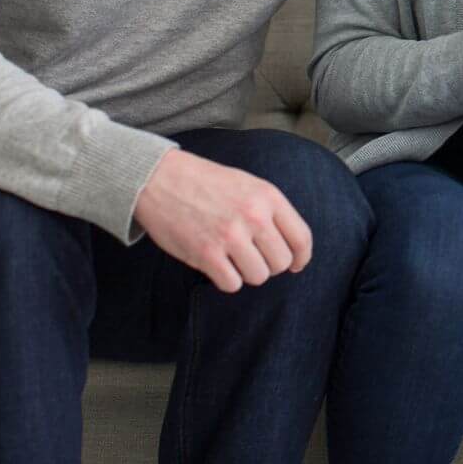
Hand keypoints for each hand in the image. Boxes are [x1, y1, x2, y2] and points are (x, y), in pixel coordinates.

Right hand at [133, 148, 312, 293]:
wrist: (160, 179)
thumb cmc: (207, 183)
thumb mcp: (249, 185)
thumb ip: (272, 212)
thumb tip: (293, 248)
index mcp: (269, 197)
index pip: (301, 239)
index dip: (302, 258)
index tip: (296, 265)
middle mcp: (254, 216)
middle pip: (281, 262)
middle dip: (270, 264)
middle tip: (253, 256)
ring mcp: (230, 236)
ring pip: (259, 276)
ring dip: (248, 272)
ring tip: (233, 258)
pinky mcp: (206, 254)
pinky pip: (232, 284)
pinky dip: (226, 279)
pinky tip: (218, 265)